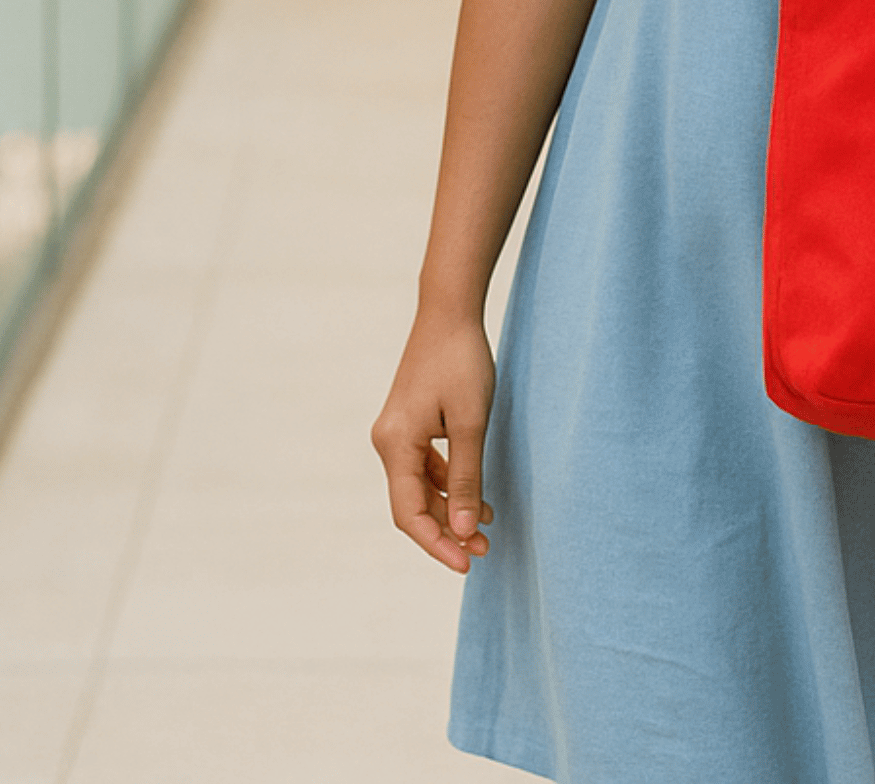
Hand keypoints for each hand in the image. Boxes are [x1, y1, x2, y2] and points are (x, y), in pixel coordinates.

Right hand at [372, 312, 497, 572]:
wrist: (450, 311)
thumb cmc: (462, 362)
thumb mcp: (472, 422)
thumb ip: (467, 476)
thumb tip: (462, 531)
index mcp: (395, 444)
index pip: (410, 514)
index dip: (437, 544)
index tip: (468, 563)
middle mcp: (387, 442)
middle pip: (412, 504)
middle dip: (447, 531)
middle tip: (484, 550)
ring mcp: (397, 432)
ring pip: (419, 488)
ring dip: (450, 509)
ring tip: (487, 528)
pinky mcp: (409, 423)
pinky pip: (424, 467)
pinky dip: (449, 485)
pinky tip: (478, 496)